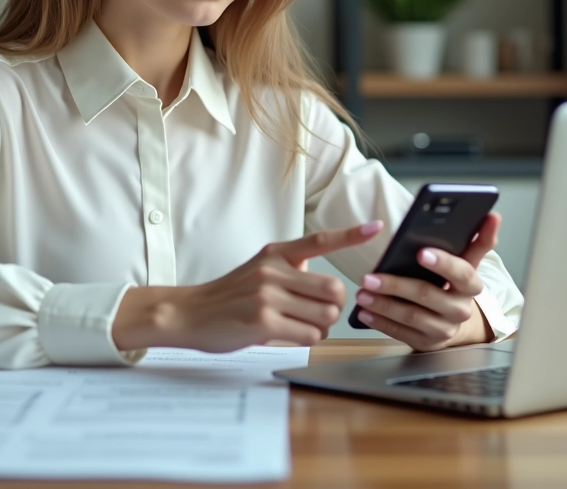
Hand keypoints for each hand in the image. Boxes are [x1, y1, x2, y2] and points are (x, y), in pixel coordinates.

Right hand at [113, 220, 384, 352]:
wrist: (190, 313)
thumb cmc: (229, 296)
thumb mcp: (258, 269)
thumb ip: (290, 269)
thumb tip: (324, 281)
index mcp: (275, 253)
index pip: (319, 240)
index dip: (351, 234)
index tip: (377, 227)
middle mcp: (273, 270)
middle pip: (334, 290)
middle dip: (334, 308)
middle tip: (317, 314)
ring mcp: (268, 296)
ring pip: (326, 316)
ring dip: (321, 328)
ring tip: (300, 327)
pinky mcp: (263, 322)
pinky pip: (309, 335)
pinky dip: (307, 340)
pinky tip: (287, 336)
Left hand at [354, 211, 500, 351]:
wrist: (453, 321)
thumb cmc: (454, 284)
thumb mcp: (466, 262)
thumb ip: (478, 240)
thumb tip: (493, 216)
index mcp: (470, 285)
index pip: (461, 272)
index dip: (443, 263)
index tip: (422, 252)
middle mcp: (459, 309)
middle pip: (427, 295)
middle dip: (396, 285)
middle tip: (370, 276)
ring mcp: (443, 329)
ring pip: (411, 316)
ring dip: (383, 304)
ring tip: (363, 292)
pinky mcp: (426, 342)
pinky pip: (400, 333)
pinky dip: (380, 321)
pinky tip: (364, 312)